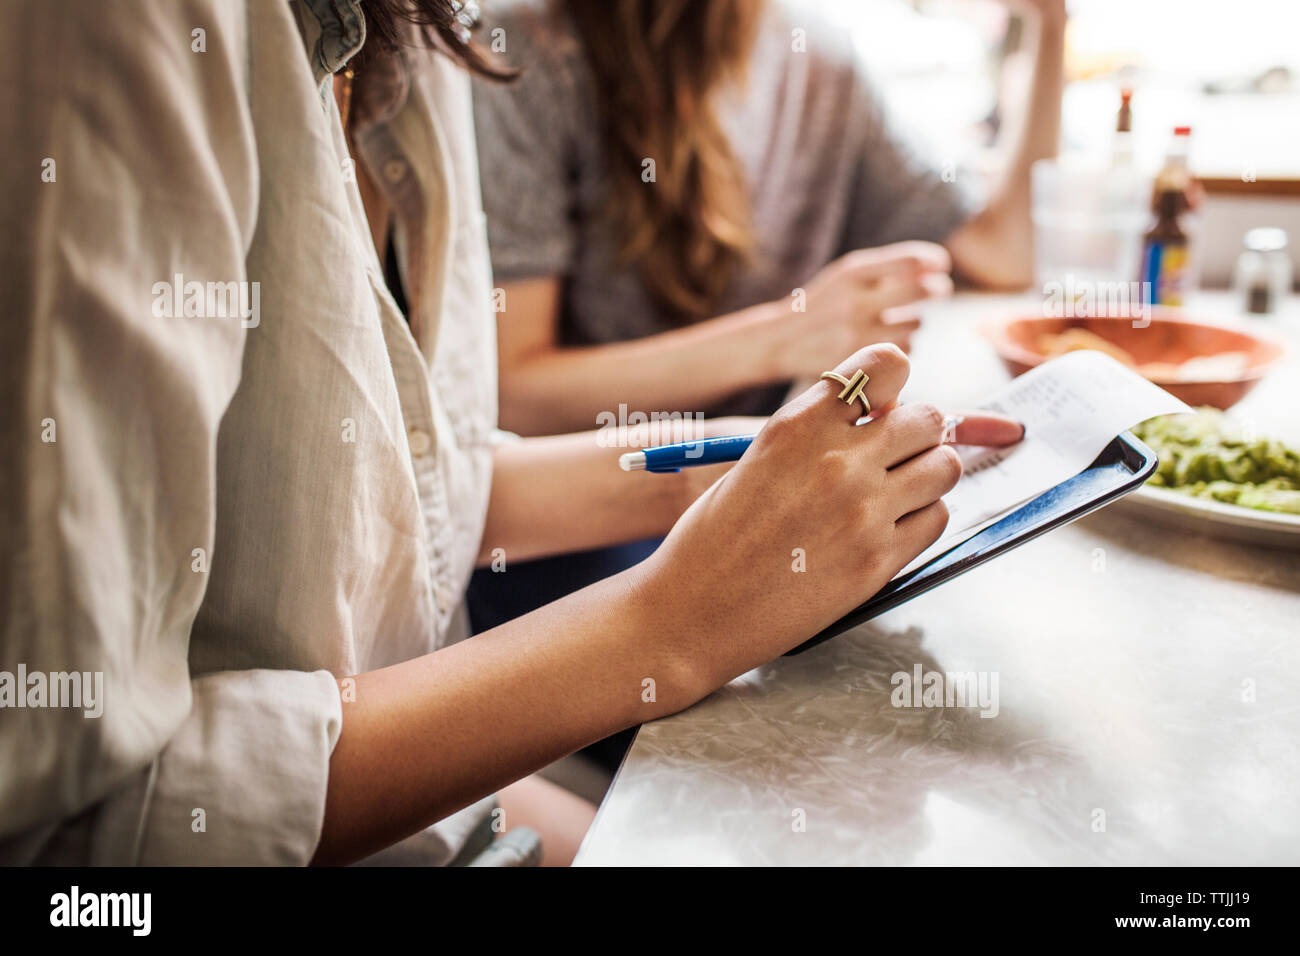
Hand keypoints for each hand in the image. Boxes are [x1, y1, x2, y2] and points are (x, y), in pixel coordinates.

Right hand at [641, 343, 1021, 694]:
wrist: (691, 613)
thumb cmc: (714, 538)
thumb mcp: (755, 462)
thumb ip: (817, 435)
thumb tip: (885, 416)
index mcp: (796, 425)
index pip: (886, 366)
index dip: (892, 382)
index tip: (881, 404)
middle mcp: (835, 461)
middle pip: (927, 417)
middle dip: (917, 433)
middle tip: (893, 456)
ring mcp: (861, 512)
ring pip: (944, 467)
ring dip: (926, 475)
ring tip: (895, 493)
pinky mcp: (877, 562)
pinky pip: (935, 519)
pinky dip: (921, 519)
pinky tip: (888, 528)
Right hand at [770, 242, 952, 378]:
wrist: (780, 340)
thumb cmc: (825, 302)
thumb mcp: (846, 276)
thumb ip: (887, 268)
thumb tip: (936, 266)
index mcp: (852, 273)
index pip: (910, 260)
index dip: (934, 261)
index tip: (940, 265)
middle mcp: (855, 302)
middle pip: (921, 290)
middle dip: (938, 288)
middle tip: (940, 289)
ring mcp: (857, 335)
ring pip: (916, 324)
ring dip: (915, 320)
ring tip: (897, 319)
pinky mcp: (860, 361)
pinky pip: (903, 350)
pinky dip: (901, 345)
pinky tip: (884, 341)